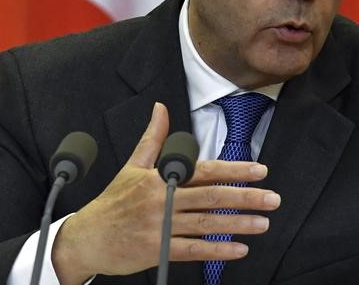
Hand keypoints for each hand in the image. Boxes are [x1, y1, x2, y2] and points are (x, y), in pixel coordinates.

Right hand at [51, 102, 279, 283]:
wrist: (85, 238)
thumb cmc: (112, 202)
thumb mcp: (132, 166)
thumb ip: (152, 137)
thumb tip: (161, 107)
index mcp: (160, 178)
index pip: (204, 170)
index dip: (233, 170)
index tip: (259, 171)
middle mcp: (163, 201)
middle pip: (211, 197)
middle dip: (245, 197)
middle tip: (272, 198)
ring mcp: (161, 227)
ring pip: (206, 224)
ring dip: (237, 224)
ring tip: (263, 223)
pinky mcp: (157, 251)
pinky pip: (193, 251)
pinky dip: (217, 251)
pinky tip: (238, 249)